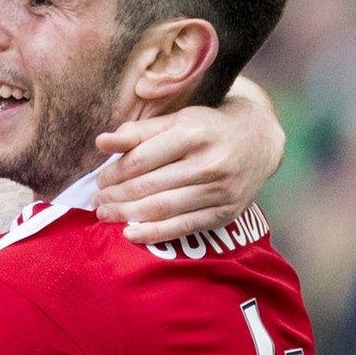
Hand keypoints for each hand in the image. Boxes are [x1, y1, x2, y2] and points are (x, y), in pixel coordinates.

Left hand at [93, 87, 283, 244]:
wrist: (258, 140)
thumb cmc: (207, 128)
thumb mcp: (176, 120)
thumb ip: (137, 132)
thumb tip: (100, 142)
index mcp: (192, 134)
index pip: (142, 159)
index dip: (114, 173)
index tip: (98, 182)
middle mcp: (209, 163)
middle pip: (150, 185)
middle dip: (117, 197)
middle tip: (96, 203)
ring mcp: (220, 190)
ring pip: (164, 208)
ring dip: (129, 216)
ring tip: (106, 216)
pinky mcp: (226, 212)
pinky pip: (185, 226)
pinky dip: (155, 233)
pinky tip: (131, 234)